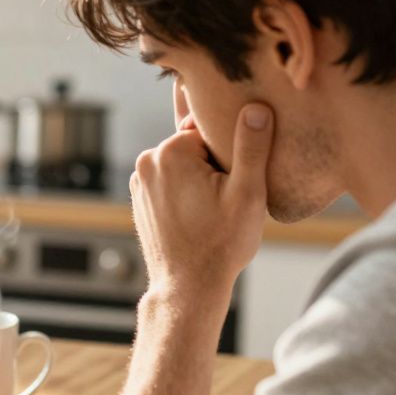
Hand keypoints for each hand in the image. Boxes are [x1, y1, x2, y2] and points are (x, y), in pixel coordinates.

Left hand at [131, 103, 273, 296]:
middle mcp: (148, 161)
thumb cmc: (220, 244)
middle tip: (227, 198)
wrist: (188, 287)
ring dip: (200, 179)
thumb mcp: (247, 193)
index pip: (210, 129)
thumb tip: (256, 107)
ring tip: (213, 211)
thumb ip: (252, 146)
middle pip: (195, 146)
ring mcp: (139, 181)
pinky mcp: (140, 199)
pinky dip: (186, 192)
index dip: (230, 153)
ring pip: (183, 165)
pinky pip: (171, 183)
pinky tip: (199, 217)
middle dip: (214, 164)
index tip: (235, 181)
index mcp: (171, 151)